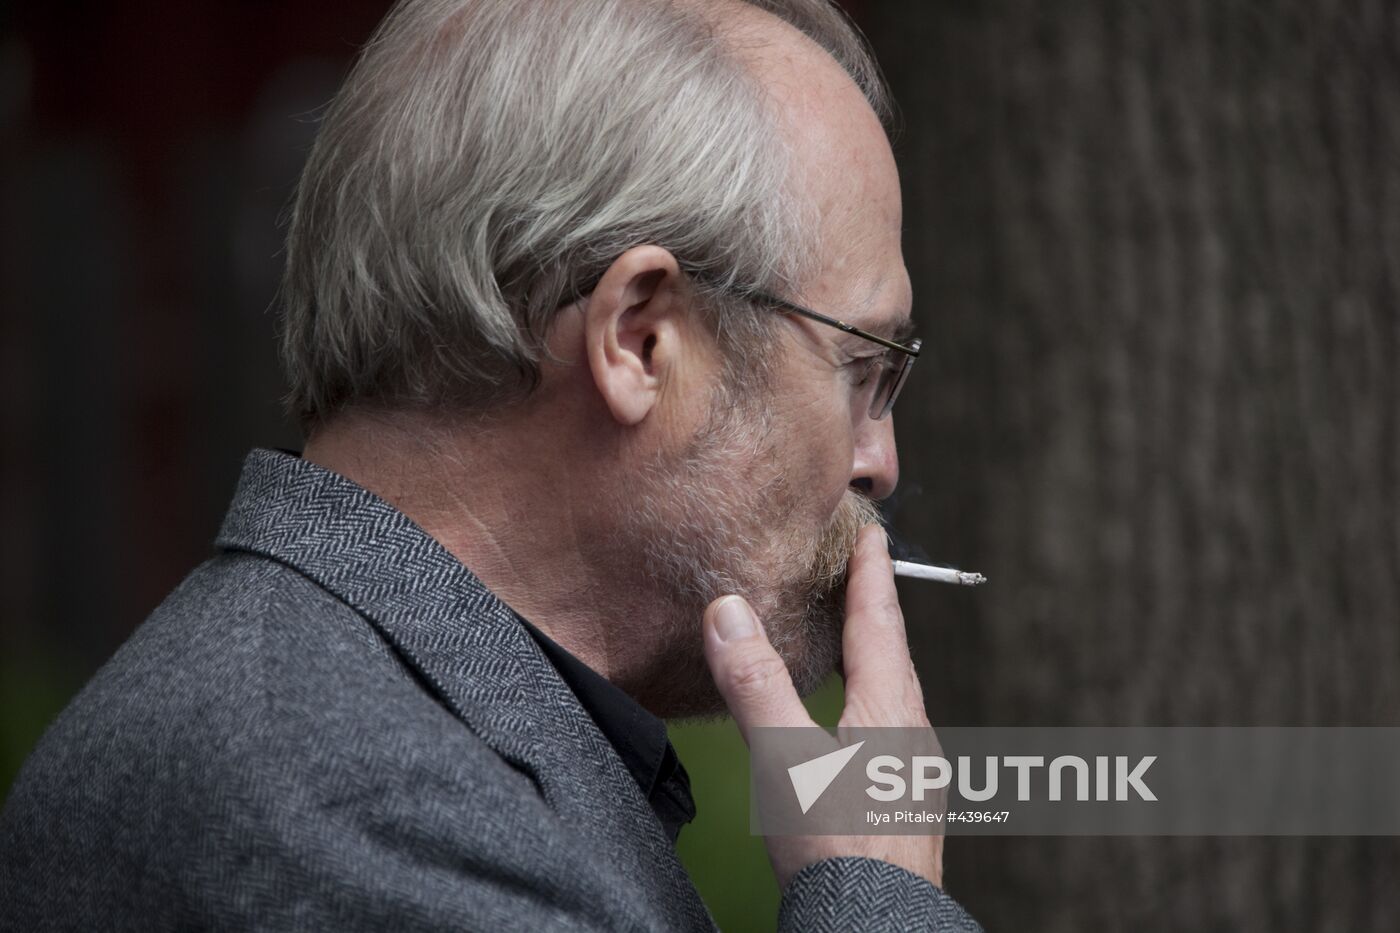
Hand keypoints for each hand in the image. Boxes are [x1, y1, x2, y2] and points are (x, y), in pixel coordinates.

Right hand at [702, 524, 943, 888]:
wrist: (878, 928)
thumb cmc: (838, 852)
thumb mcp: (785, 760)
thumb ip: (756, 685)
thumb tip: (728, 613)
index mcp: (888, 713)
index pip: (880, 624)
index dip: (872, 576)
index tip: (871, 538)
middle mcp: (912, 738)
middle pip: (895, 656)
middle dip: (876, 611)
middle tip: (862, 576)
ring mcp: (915, 776)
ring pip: (897, 697)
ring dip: (876, 659)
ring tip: (854, 643)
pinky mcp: (906, 809)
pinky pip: (893, 733)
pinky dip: (874, 704)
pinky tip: (854, 729)